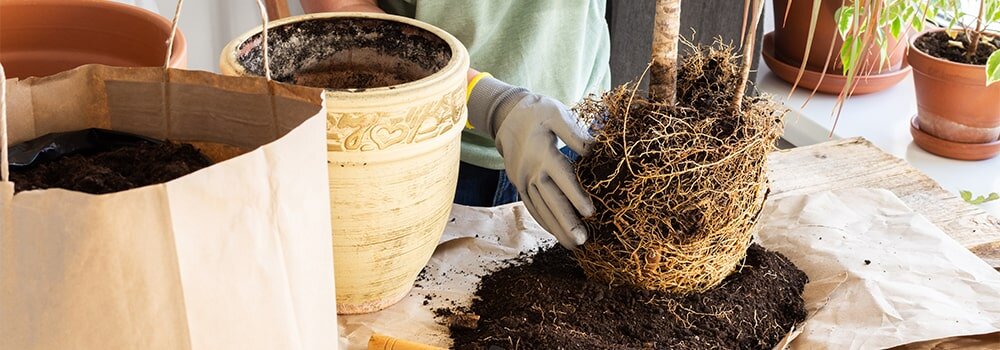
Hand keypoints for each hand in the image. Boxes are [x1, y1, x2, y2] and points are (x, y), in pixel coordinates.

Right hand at [467, 77, 595, 248]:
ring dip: (556, 228)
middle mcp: (530, 171)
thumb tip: (594, 150)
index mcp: (542, 153)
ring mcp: (522, 180)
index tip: (590, 213)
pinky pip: (531, 206)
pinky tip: (555, 233)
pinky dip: (544, 221)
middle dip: (566, 222)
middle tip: (582, 241)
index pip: (561, 178)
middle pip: (549, 200)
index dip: (575, 196)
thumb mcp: (556, 113)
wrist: (505, 115)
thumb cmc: (536, 112)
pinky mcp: (519, 184)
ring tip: (572, 245)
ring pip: (540, 208)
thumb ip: (574, 132)